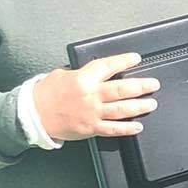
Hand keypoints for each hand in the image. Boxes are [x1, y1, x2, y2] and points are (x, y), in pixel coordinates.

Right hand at [33, 53, 159, 140]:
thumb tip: (99, 71)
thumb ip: (83, 73)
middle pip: (122, 89)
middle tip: (154, 84)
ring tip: (152, 103)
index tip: (136, 58)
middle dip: (141, 86)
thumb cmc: (46, 93)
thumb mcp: (63, 74)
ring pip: (122, 110)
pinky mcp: (91, 128)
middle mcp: (90, 96)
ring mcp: (92, 113)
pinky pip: (113, 129)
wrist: (33, 115)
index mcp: (83, 79)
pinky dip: (127, 128)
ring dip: (140, 106)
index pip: (108, 66)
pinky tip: (138, 126)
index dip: (124, 61)